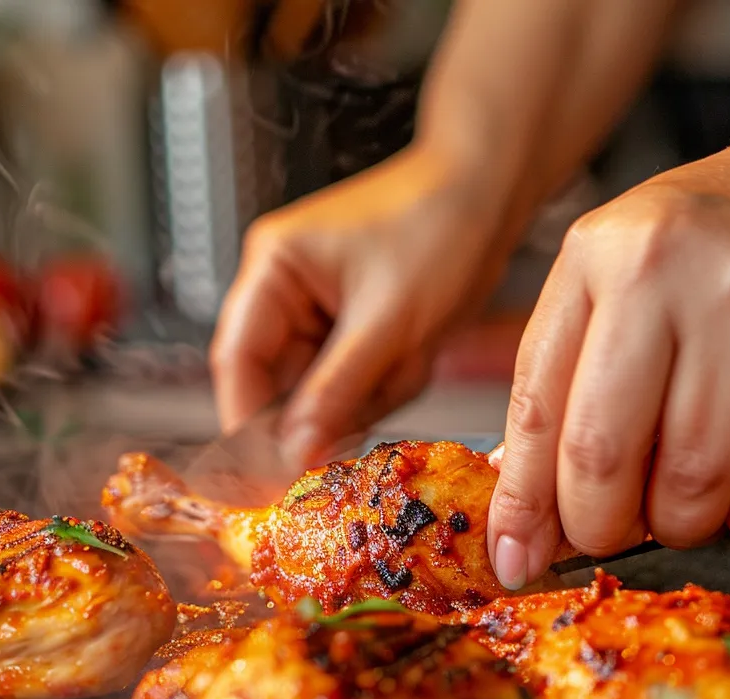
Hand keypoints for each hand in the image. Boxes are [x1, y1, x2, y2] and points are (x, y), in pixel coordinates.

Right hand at [210, 143, 516, 468]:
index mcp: (273, 269)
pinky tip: (416, 352)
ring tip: (411, 354)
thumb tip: (293, 452)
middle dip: (331, 405)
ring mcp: (317, 311)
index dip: (248, 424)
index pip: (237, 362)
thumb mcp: (387, 322)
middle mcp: (284, 290)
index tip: (270, 473)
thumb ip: (335, 391)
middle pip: (279, 385)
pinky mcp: (350, 327)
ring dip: (369, 392)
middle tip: (369, 408)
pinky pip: (353, 383)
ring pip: (322, 392)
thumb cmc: (441, 228)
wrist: (492, 193)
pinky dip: (387, 382)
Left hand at [487, 127, 729, 588]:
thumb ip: (558, 383)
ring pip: (694, 478)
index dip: (524, 502)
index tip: (516, 557)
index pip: (538, 409)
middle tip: (606, 534)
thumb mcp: (604, 283)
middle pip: (606, 452)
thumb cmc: (700, 247)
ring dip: (678, 524)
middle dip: (598, 526)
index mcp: (595, 262)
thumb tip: (523, 505)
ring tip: (677, 506)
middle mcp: (667, 275)